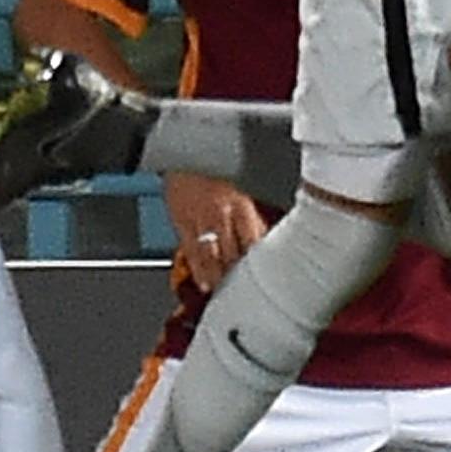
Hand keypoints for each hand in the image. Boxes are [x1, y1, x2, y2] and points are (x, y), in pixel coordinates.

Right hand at [163, 174, 269, 292]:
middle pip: (233, 254)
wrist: (186, 159)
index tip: (266, 278)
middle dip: (240, 274)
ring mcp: (200, 221)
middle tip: (248, 291)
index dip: (260, 263)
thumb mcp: (242, 194)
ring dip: (220, 278)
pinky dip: (199, 272)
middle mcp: (221, 214)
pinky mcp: (182, 225)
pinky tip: (205, 284)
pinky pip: (192, 254)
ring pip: (213, 259)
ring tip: (227, 292)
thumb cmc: (217, 177)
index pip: (254, 242)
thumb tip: (268, 244)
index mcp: (242, 205)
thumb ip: (255, 220)